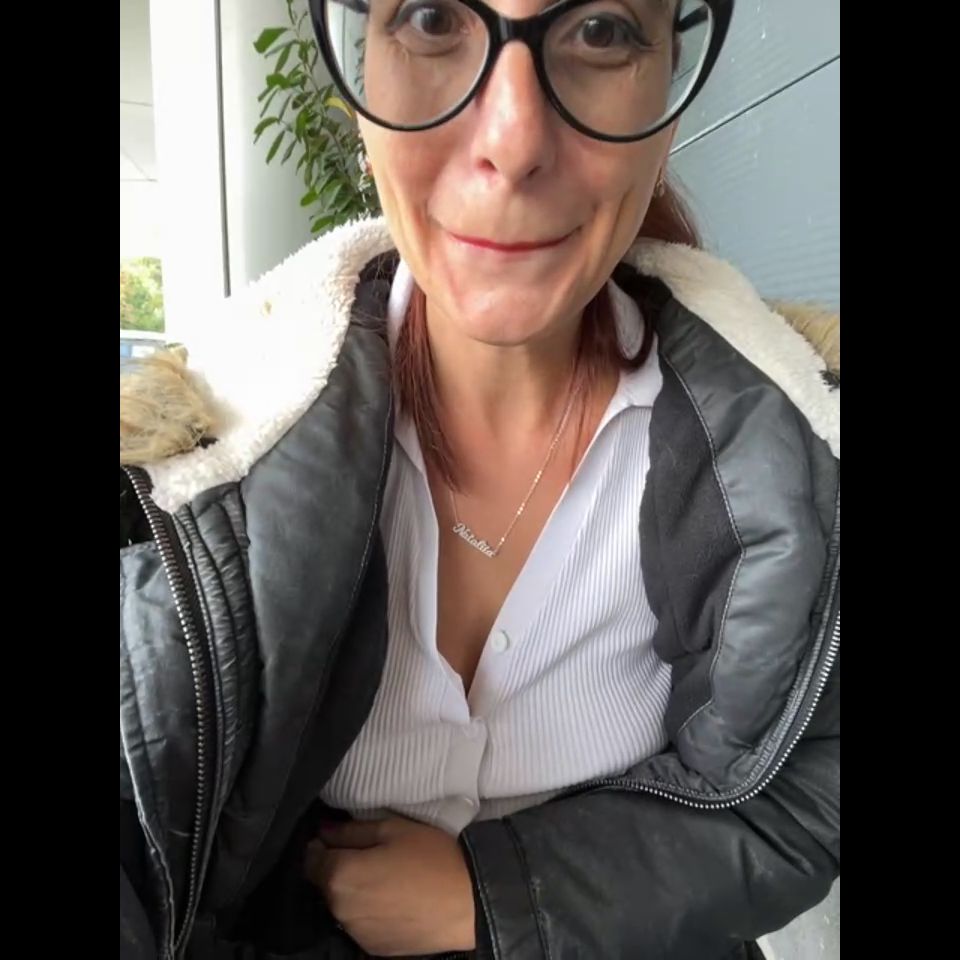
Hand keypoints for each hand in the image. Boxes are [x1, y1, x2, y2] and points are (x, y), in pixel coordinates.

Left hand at [304, 816, 475, 956]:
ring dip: (354, 891)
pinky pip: (361, 924)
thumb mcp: (393, 829)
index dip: (321, 846)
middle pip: (326, 884)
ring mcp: (357, 933)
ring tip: (385, 877)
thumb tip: (324, 831)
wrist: (469, 904)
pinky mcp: (375, 949)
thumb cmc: (432, 858)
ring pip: (343, 905)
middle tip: (369, 854)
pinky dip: (369, 911)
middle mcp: (341, 910)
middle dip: (339, 867)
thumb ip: (352, 830)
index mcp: (342, 876)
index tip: (338, 838)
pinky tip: (393, 899)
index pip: (310, 860)